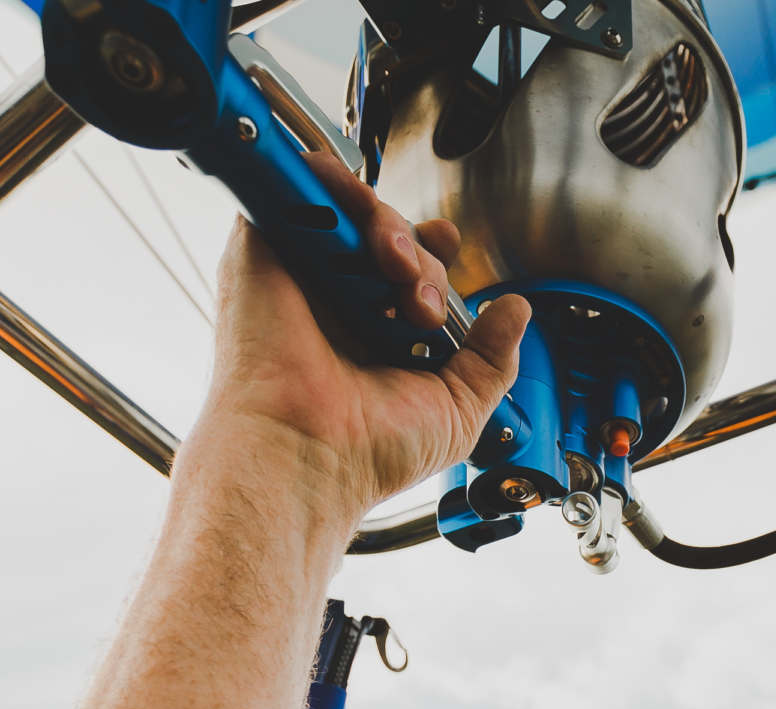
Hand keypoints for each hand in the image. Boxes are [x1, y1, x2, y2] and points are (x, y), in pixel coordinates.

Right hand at [195, 149, 530, 521]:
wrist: (309, 455)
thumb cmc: (370, 452)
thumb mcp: (459, 408)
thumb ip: (493, 358)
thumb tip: (516, 310)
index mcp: (375, 333)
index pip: (408, 264)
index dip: (433, 251)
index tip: (448, 254)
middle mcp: (336, 302)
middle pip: (389, 234)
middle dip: (421, 255)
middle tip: (421, 303)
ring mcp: (299, 276)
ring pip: (352, 208)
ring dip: (388, 226)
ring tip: (396, 270)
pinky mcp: (259, 253)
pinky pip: (294, 187)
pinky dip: (329, 186)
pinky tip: (356, 230)